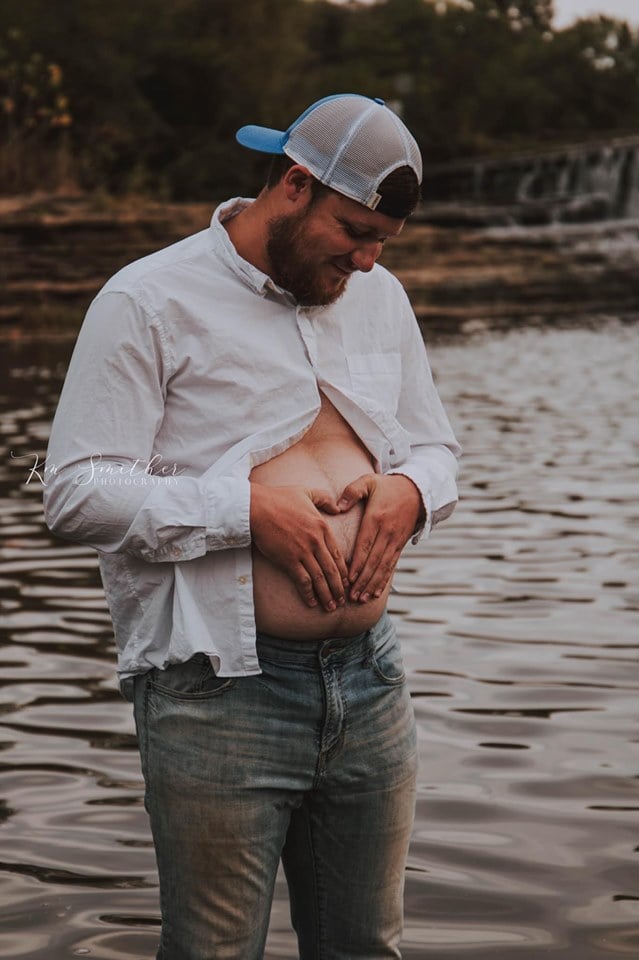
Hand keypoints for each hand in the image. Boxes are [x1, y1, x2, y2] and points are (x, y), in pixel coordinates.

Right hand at [250, 483, 348, 610]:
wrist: (257, 507)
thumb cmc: (279, 498)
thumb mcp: (307, 492)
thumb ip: (325, 499)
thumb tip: (338, 508)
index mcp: (322, 526)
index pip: (338, 554)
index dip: (344, 571)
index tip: (347, 582)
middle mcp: (316, 541)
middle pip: (332, 570)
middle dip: (339, 588)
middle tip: (343, 601)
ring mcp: (303, 552)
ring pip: (320, 579)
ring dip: (327, 595)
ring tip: (331, 607)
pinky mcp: (288, 560)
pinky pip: (303, 581)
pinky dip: (309, 593)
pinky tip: (312, 602)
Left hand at [337, 473, 423, 602]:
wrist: (417, 489)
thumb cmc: (387, 486)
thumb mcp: (368, 481)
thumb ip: (352, 491)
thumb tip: (338, 506)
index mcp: (376, 518)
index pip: (365, 545)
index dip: (357, 563)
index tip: (348, 578)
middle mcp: (387, 532)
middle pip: (373, 561)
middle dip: (363, 580)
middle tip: (351, 596)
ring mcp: (395, 540)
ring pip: (383, 567)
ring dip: (372, 584)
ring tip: (361, 598)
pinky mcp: (401, 545)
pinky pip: (391, 566)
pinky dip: (383, 580)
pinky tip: (375, 592)